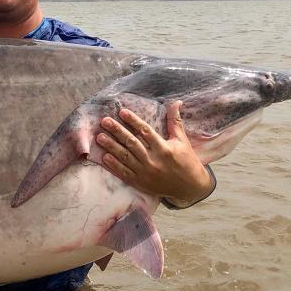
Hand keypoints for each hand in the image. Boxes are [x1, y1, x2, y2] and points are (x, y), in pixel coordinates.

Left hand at [97, 100, 213, 205]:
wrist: (190, 188)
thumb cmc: (187, 161)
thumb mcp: (182, 141)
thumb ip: (175, 122)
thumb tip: (176, 102)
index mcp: (164, 149)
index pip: (145, 131)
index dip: (133, 121)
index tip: (122, 112)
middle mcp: (153, 160)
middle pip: (132, 143)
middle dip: (117, 131)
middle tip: (105, 121)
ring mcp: (145, 173)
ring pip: (125, 158)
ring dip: (111, 147)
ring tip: (100, 137)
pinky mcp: (141, 183)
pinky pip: (124, 173)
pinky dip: (114, 166)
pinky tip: (104, 157)